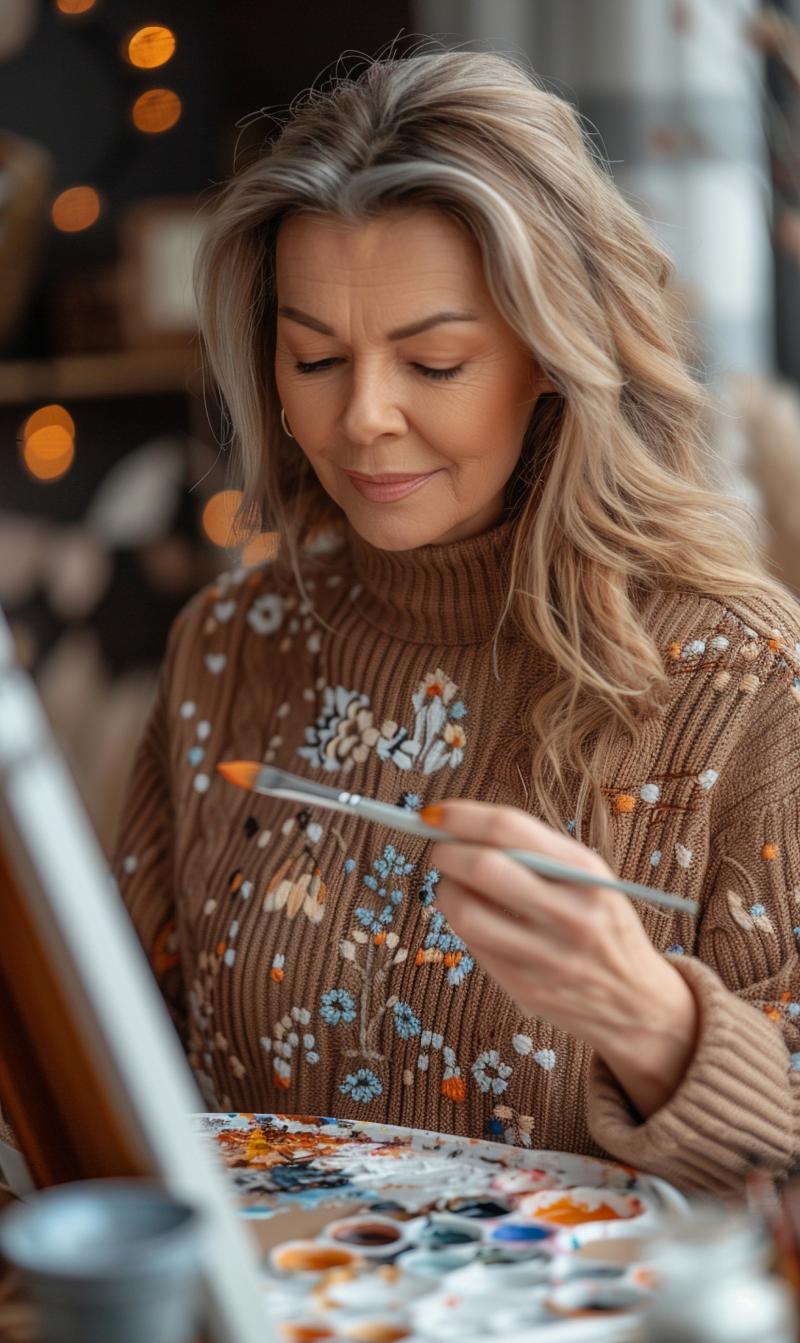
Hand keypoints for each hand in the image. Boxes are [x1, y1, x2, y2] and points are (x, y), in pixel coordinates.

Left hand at [424, 799, 698, 1118]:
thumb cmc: (603, 925)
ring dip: (445, 890)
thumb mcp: (590, 878)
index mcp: (587, 873)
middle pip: (483, 867)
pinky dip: (460, 922)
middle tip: (438, 849)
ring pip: (467, 912)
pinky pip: (473, 945)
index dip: (461, 816)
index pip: (509, 829)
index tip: (434, 813)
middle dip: (445, 852)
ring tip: (452, 884)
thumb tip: (460, 828)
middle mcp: (571, 913)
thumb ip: (535, 852)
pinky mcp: (526, 988)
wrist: (638, 1003)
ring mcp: (548, 956)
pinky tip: (471, 914)